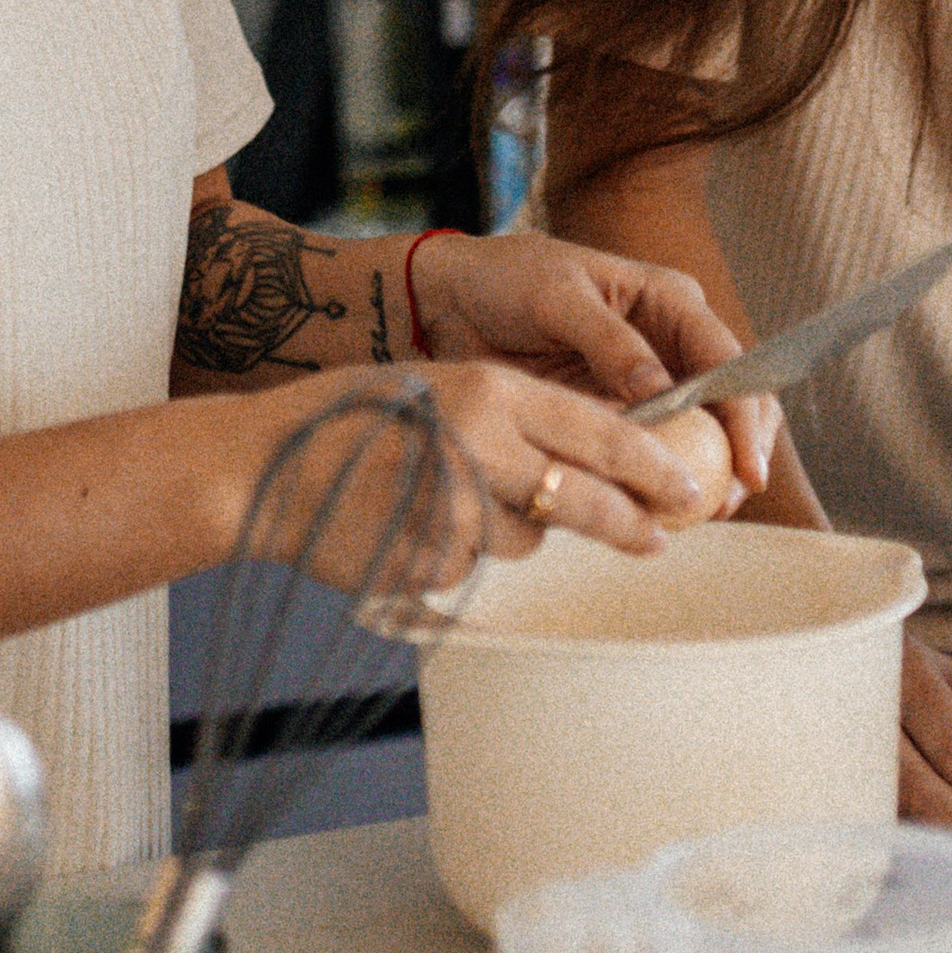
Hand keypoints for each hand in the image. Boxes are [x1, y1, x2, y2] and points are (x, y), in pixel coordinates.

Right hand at [252, 355, 737, 592]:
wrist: (263, 467)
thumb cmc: (351, 417)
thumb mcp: (440, 387)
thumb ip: (510, 418)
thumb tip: (585, 458)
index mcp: (491, 391)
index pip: (601, 432)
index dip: (652, 465)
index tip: (688, 486)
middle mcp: (484, 447)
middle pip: (586, 499)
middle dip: (630, 523)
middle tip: (657, 537)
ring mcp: (459, 511)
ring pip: (528, 536)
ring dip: (511, 529)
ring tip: (444, 500)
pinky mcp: (433, 562)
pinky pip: (474, 565)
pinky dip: (455, 552)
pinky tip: (408, 525)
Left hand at [407, 230, 778, 504]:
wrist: (455, 300)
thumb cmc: (508, 280)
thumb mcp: (557, 297)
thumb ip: (608, 340)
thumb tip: (661, 391)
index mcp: (669, 300)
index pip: (726, 358)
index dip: (744, 413)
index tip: (747, 465)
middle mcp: (671, 342)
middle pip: (731, 402)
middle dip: (741, 452)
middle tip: (728, 502)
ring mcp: (648, 383)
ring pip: (701, 434)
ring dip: (709, 474)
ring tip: (704, 516)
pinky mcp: (618, 414)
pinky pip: (651, 451)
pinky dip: (659, 480)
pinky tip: (659, 512)